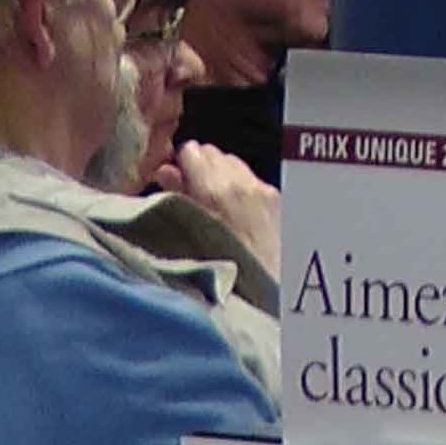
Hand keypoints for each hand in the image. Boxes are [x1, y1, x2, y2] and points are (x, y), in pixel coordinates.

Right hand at [163, 143, 281, 279]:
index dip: (179, 164)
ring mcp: (265, 191)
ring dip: (221, 177)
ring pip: (235, 165)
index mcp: (216, 190)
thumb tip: (166, 173)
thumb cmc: (225, 273)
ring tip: (212, 205)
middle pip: (215, 153)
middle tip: (190, 192)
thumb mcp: (187, 237)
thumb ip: (176, 197)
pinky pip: (253, 180)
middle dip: (200, 168)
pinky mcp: (279, 200)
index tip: (172, 178)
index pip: (192, 151)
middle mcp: (244, 184)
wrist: (270, 293)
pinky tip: (235, 214)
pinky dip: (241, 188)